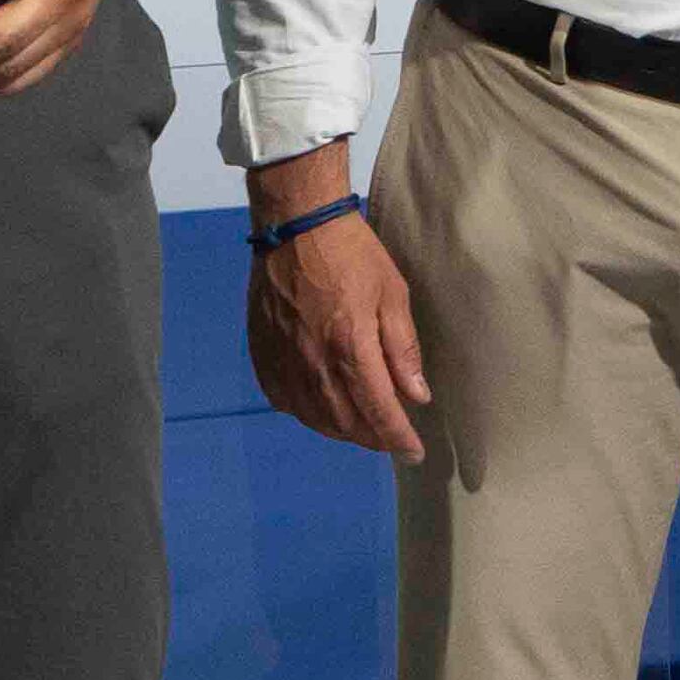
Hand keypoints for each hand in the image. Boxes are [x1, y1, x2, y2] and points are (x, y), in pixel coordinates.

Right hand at [246, 154, 431, 461]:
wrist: (295, 226)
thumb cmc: (351, 253)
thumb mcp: (392, 294)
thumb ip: (403, 349)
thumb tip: (417, 396)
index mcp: (351, 347)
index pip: (379, 412)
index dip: (398, 439)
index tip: (414, 454)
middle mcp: (314, 363)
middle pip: (346, 423)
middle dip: (373, 438)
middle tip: (392, 439)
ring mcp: (284, 361)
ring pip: (314, 418)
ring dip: (342, 431)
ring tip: (363, 428)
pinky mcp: (263, 355)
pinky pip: (285, 401)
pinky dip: (308, 414)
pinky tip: (322, 409)